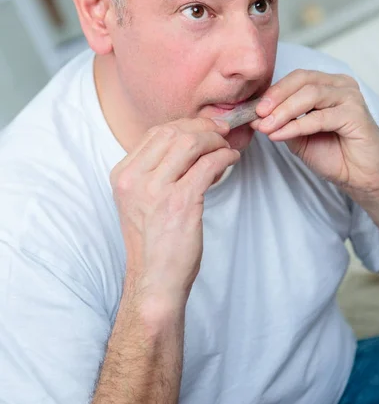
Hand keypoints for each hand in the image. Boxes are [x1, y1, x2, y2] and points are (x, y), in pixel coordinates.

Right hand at [110, 118, 238, 306]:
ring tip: (226, 148)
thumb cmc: (153, 241)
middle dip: (202, 127)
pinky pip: (208, 165)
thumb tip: (188, 142)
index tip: (203, 128)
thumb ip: (155, 170)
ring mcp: (156, 190)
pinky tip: (230, 160)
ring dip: (215, 140)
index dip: (184, 124)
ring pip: (191, 143)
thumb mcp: (140, 199)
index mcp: (123, 175)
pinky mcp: (181, 202)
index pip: (155, 133)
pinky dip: (224, 157)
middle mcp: (135, 179)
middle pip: (173, 132)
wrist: (154, 279)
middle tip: (221, 132)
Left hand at [251, 70, 378, 205]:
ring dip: (284, 111)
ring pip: (310, 95)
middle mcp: (341, 86)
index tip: (253, 109)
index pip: (297, 78)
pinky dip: (296, 126)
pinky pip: (319, 117)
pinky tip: (280, 134)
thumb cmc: (333, 154)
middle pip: (303, 81)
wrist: (359, 177)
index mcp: (328, 84)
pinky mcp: (356, 115)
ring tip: (267, 127)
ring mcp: (350, 98)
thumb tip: (255, 117)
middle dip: (276, 98)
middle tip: (258, 115)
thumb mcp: (298, 136)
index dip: (274, 91)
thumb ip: (281, 122)